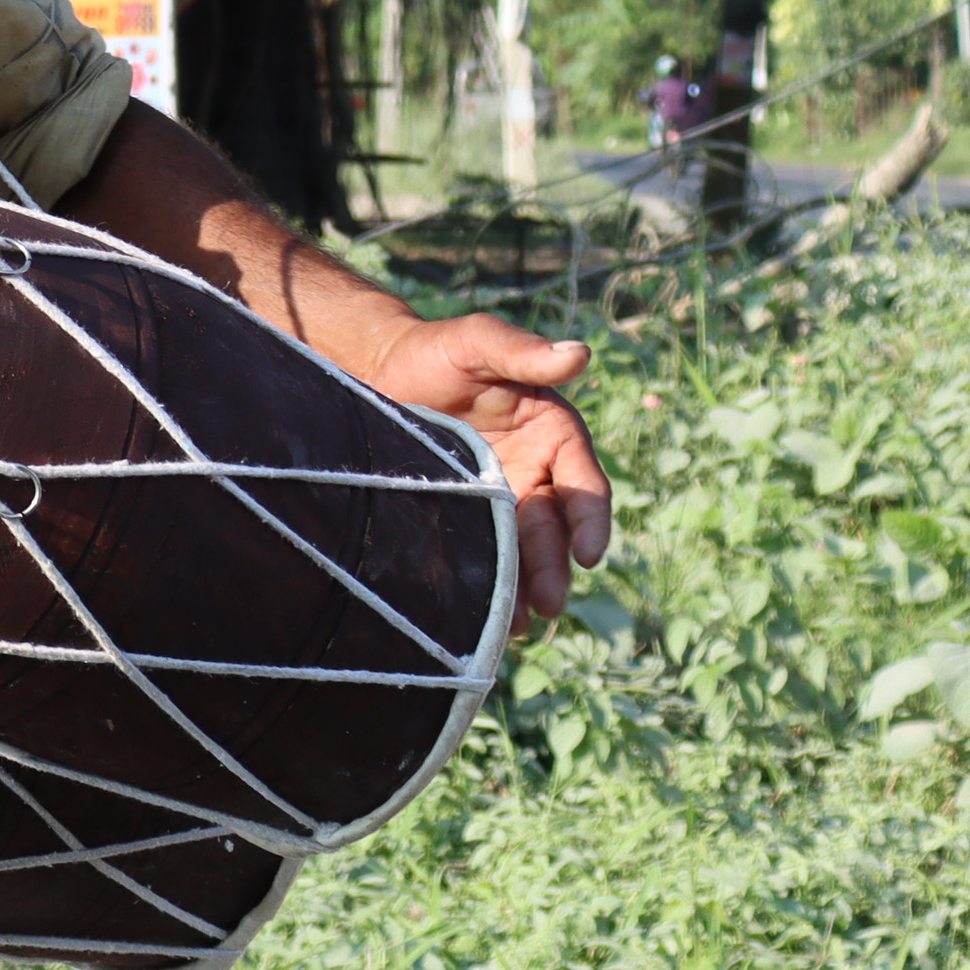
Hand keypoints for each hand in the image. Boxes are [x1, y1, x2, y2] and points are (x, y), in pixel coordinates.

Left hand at [354, 312, 611, 634]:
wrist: (377, 370)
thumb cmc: (434, 351)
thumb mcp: (477, 343)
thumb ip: (522, 352)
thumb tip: (580, 354)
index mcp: (554, 435)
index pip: (585, 485)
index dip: (591, 520)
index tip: (588, 554)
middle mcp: (536, 474)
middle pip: (554, 530)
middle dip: (555, 568)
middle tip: (551, 605)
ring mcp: (501, 500)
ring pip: (523, 553)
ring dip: (527, 589)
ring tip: (521, 626)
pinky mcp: (465, 518)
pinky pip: (486, 556)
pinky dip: (491, 587)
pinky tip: (487, 618)